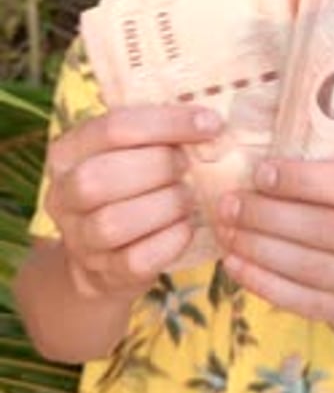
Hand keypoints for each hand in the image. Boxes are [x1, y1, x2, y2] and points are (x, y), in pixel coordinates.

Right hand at [46, 105, 221, 299]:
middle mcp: (62, 195)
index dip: (167, 123)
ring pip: (114, 222)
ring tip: (187, 197)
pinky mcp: (103, 273)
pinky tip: (186, 227)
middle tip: (187, 166)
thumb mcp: (129, 153)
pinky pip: (137, 259)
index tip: (210, 124)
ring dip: (166, 205)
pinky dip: (171, 240)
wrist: (105, 256)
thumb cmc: (127, 188)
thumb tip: (209, 120)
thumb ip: (155, 134)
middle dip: (159, 167)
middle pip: (101, 177)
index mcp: (67, 152)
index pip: (113, 128)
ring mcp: (79, 238)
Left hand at [217, 159, 333, 324]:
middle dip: (272, 217)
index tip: (261, 172)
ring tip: (227, 232)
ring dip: (261, 251)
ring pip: (315, 270)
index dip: (305, 181)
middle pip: (331, 231)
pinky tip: (237, 265)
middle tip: (230, 204)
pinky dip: (266, 285)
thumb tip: (264, 167)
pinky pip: (308, 303)